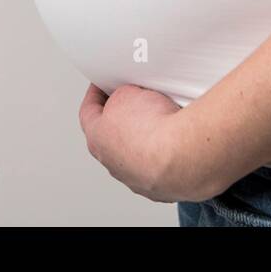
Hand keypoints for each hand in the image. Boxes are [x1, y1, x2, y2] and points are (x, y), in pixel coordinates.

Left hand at [78, 84, 218, 203]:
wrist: (182, 155)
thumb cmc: (151, 129)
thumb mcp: (126, 93)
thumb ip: (120, 95)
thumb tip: (128, 98)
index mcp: (97, 140)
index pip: (88, 112)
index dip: (95, 94)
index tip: (102, 85)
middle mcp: (114, 163)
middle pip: (113, 135)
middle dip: (124, 116)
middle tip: (137, 99)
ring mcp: (137, 178)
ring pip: (139, 152)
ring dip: (147, 136)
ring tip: (163, 118)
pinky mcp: (162, 186)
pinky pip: (161, 163)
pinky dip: (167, 150)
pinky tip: (176, 137)